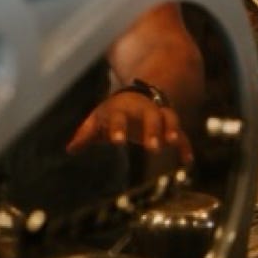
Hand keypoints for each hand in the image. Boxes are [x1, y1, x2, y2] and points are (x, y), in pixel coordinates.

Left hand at [66, 89, 192, 164]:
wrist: (137, 96)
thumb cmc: (113, 112)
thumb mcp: (99, 119)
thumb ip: (87, 133)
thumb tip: (70, 149)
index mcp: (122, 108)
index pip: (119, 116)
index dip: (118, 128)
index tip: (117, 142)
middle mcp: (143, 109)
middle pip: (150, 115)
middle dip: (152, 130)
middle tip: (152, 147)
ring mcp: (159, 115)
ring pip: (169, 119)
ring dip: (171, 131)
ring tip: (173, 143)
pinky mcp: (170, 126)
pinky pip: (181, 134)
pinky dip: (185, 146)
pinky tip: (187, 162)